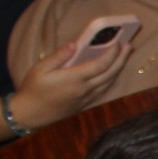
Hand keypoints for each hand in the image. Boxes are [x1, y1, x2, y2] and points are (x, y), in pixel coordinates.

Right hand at [9, 36, 132, 130]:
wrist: (29, 115)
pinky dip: (111, 80)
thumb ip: (59, 56)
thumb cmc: (33, 90)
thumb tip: (74, 44)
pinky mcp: (85, 104)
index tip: (118, 43)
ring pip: (109, 83)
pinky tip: (111, 72)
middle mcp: (84, 89)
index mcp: (74, 79)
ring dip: (118, 69)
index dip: (112, 53)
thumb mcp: (40, 69)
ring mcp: (86, 98)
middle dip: (121, 59)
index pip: (101, 65)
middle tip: (128, 46)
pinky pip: (104, 91)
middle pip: (110, 74)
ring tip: (123, 56)